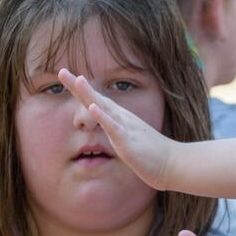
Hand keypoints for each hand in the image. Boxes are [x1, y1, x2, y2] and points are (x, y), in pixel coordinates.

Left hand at [57, 68, 177, 190]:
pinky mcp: (128, 140)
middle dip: (78, 85)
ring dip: (89, 94)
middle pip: (97, 98)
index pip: (98, 101)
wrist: (174, 164)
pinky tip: (93, 107)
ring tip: (76, 80)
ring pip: (104, 107)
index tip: (67, 77)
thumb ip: (120, 134)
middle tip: (61, 71)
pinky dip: (102, 116)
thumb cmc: (154, 155)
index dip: (82, 90)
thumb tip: (112, 132)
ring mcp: (126, 128)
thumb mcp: (132, 141)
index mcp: (121, 119)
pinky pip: (113, 127)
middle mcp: (123, 119)